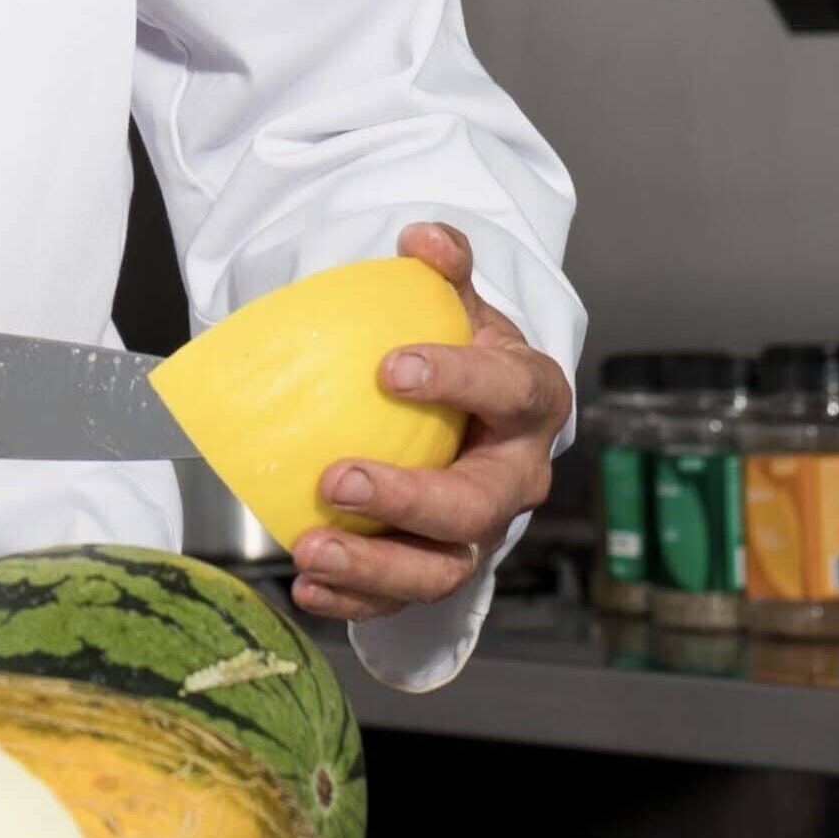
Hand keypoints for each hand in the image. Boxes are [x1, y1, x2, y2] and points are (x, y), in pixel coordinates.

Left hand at [290, 223, 572, 620]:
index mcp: (531, 403)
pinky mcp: (439, 567)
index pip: (510, 390)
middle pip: (476, 504)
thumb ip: (444, 273)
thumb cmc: (465, 358)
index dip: (459, 378)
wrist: (476, 419)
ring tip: (310, 550)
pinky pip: (401, 601)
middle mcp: (515, 478)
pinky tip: (306, 587)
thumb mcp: (461, 311)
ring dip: (374, 566)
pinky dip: (354, 601)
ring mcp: (479, 533)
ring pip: (442, 568)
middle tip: (338, 480)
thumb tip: (423, 236)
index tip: (390, 366)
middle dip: (409, 499)